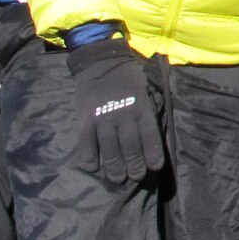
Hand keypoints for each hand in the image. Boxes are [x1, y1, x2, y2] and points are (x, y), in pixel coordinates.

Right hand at [66, 35, 163, 183]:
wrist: (100, 60)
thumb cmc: (127, 76)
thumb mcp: (144, 90)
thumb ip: (145, 112)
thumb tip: (148, 136)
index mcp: (140, 108)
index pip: (149, 136)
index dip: (152, 154)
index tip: (154, 168)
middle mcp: (123, 116)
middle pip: (130, 147)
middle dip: (134, 166)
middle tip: (136, 178)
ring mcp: (102, 119)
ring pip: (110, 150)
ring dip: (115, 168)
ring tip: (118, 179)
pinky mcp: (84, 120)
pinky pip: (86, 145)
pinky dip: (89, 159)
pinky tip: (93, 168)